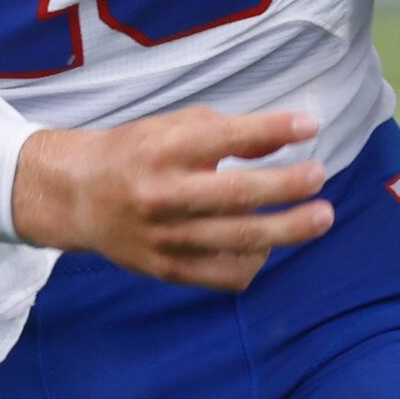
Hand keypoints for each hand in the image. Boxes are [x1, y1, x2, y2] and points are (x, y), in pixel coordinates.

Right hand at [10, 106, 332, 290]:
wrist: (77, 196)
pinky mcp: (168, 270)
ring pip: (239, 240)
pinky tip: (266, 246)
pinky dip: (254, 262)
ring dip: (289, 229)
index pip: (227, 138)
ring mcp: (167, 238)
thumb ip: (226, 132)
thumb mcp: (172, 127)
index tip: (310, 125)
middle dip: (288, 186)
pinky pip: (225, 274)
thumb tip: (286, 135)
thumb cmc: (135, 152)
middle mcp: (165, 194)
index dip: (274, 129)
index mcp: (164, 149)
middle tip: (319, 176)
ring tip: (321, 216)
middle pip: (239, 195)